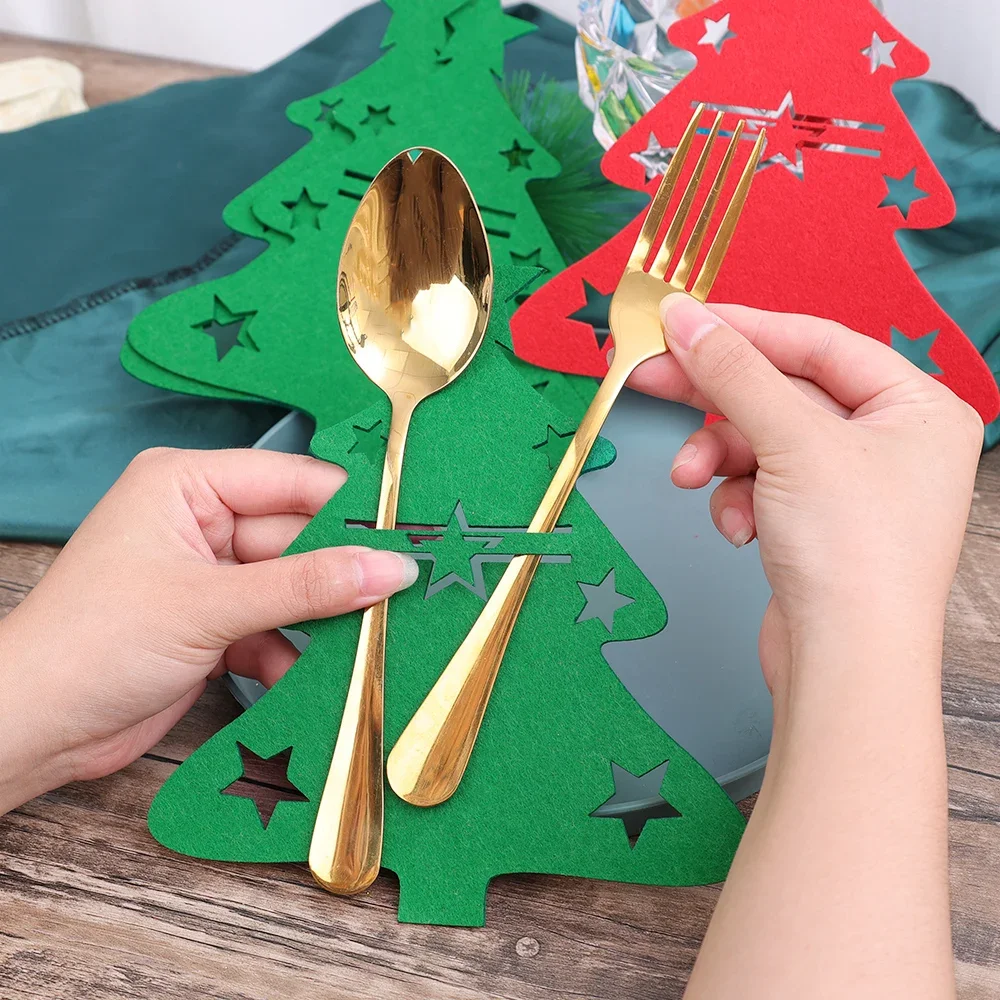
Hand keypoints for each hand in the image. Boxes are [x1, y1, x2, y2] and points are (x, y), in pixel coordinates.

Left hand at [0, 448, 416, 813]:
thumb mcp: (211, 606)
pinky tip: (314, 680)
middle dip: (342, 576)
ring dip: (324, 622)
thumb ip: (308, 586)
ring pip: (294, 588)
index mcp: (187, 484)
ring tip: (370, 644)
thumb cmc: (96, 643)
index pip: (291, 481)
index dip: (352, 508)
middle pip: (298, 538)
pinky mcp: (215, 624)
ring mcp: (210, 576)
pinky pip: (276, 627)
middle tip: (403, 600)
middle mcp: (201, 521)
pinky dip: (294, 655)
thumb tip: (391, 567)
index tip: (410, 535)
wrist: (35, 730)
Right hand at [630, 295, 982, 693]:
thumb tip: (686, 318)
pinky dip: (737, 499)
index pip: (819, 343)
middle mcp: (890, 443)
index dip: (746, 329)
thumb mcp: (792, 441)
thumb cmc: (856, 558)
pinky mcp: (816, 525)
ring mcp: (852, 487)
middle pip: (783, 393)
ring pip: (761, 442)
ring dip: (719, 457)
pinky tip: (737, 528)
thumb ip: (734, 372)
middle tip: (650, 376)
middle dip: (715, 397)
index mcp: (915, 408)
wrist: (847, 668)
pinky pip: (760, 485)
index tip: (681, 322)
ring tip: (690, 477)